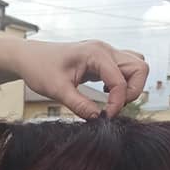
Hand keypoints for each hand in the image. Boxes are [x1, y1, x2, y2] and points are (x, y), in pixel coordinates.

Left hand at [16, 40, 148, 118]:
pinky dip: (124, 82)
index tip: (105, 117)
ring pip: (137, 66)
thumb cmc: (39, 68)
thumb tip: (97, 119)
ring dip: (131, 86)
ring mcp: (106, 53)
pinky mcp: (103, 60)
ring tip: (111, 99)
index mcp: (96, 54)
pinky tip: (105, 93)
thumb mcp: (57, 90)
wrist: (28, 57)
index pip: (122, 80)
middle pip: (140, 68)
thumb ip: (78, 105)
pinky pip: (126, 69)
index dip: (118, 102)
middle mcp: (105, 50)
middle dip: (133, 91)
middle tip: (113, 107)